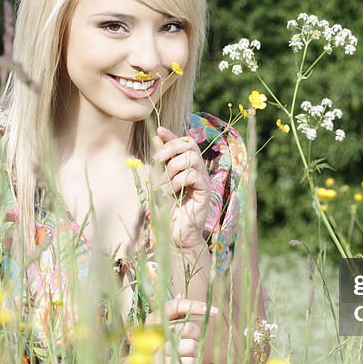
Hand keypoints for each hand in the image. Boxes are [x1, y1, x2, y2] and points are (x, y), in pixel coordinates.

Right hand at [136, 298, 217, 363]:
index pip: (176, 305)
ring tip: (187, 354)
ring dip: (195, 351)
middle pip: (188, 327)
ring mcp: (156, 351)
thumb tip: (180, 292)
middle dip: (196, 334)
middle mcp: (152, 333)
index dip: (196, 305)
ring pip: (191, 346)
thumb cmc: (159, 346)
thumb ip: (173, 313)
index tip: (215, 310)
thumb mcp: (163, 328)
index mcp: (153, 319)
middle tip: (192, 340)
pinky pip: (189, 362)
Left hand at [153, 127, 210, 252]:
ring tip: (164, 185)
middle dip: (171, 148)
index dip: (172, 135)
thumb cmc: (167, 208)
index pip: (183, 141)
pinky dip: (177, 182)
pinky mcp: (205, 192)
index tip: (159, 131)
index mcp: (186, 165)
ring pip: (191, 158)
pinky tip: (171, 193)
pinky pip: (192, 176)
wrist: (175, 233)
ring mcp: (203, 180)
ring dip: (172, 169)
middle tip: (157, 160)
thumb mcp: (159, 180)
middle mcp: (197, 169)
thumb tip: (157, 136)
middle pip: (190, 144)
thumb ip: (161, 160)